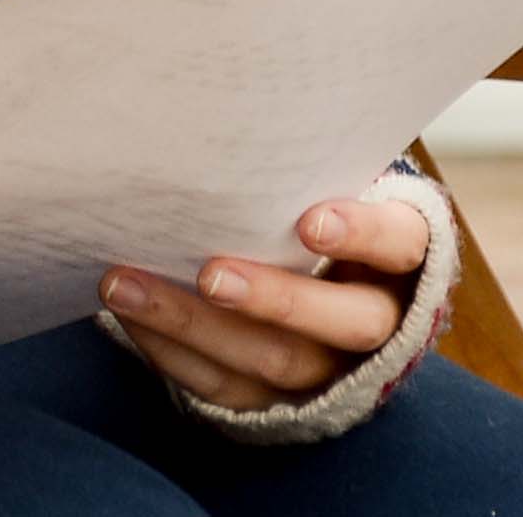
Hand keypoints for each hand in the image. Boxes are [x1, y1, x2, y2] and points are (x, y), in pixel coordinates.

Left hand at [97, 188, 433, 411]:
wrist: (314, 285)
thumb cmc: (303, 207)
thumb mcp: (318, 184)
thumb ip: (288, 167)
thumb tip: (204, 122)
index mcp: (399, 255)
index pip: (397, 243)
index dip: (360, 234)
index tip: (309, 222)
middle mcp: (377, 318)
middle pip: (343, 321)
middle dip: (274, 299)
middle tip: (209, 274)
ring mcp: (333, 368)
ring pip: (275, 360)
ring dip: (193, 324)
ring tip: (123, 286)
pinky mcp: (280, 401)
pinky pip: (227, 387)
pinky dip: (172, 350)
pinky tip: (128, 317)